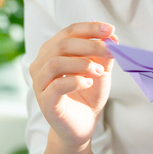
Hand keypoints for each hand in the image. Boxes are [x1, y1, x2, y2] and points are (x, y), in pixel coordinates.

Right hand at [29, 21, 115, 149]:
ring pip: (55, 62)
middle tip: (110, 51)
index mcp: (52, 52)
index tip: (110, 30)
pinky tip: (89, 83)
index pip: (68, 32)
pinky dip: (76, 81)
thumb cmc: (88, 95)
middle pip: (62, 44)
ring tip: (99, 72)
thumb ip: (104, 55)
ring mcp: (40, 83)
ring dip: (82, 63)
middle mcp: (41, 64)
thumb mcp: (101, 71)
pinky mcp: (45, 102)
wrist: (82, 125)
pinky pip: (56, 85)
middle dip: (90, 45)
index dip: (89, 28)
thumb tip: (112, 37)